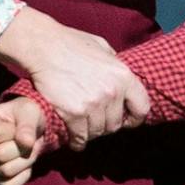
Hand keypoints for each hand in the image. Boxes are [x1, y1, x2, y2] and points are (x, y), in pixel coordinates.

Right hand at [0, 7, 148, 149]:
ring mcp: (93, 103)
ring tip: (84, 129)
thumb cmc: (70, 43)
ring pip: (99, 131)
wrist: (43, 47)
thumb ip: (114, 62)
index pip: (142, 108)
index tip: (127, 120)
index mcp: (124, 76)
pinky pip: (80, 136)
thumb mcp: (102, 47)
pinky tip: (75, 140)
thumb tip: (118, 76)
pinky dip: (78, 141)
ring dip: (92, 133)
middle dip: (107, 125)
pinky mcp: (74, 112)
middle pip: (116, 123)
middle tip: (96, 122)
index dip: (134, 118)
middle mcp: (112, 92)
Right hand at [0, 98, 46, 184]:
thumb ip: (27, 126)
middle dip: (23, 149)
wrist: (29, 126)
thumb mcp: (29, 112)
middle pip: (0, 156)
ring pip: (5, 171)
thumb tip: (25, 143)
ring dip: (26, 161)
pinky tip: (23, 162)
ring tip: (27, 149)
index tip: (17, 126)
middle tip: (29, 140)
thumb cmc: (25, 115)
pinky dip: (23, 176)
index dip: (15, 132)